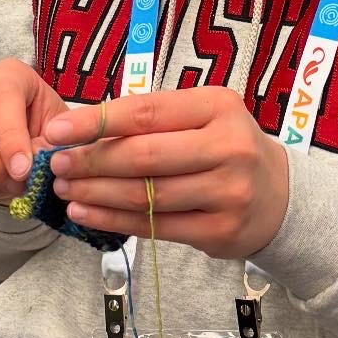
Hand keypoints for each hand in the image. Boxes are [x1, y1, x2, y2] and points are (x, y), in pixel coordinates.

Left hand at [40, 87, 289, 259]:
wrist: (280, 197)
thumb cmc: (225, 148)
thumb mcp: (203, 117)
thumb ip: (155, 120)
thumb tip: (83, 130)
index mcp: (218, 107)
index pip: (147, 112)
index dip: (96, 122)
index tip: (57, 129)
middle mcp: (228, 147)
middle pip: (144, 156)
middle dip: (91, 161)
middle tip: (57, 165)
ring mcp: (227, 192)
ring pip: (146, 195)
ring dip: (96, 194)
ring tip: (65, 191)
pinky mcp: (220, 230)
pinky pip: (155, 226)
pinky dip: (113, 221)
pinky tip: (86, 214)